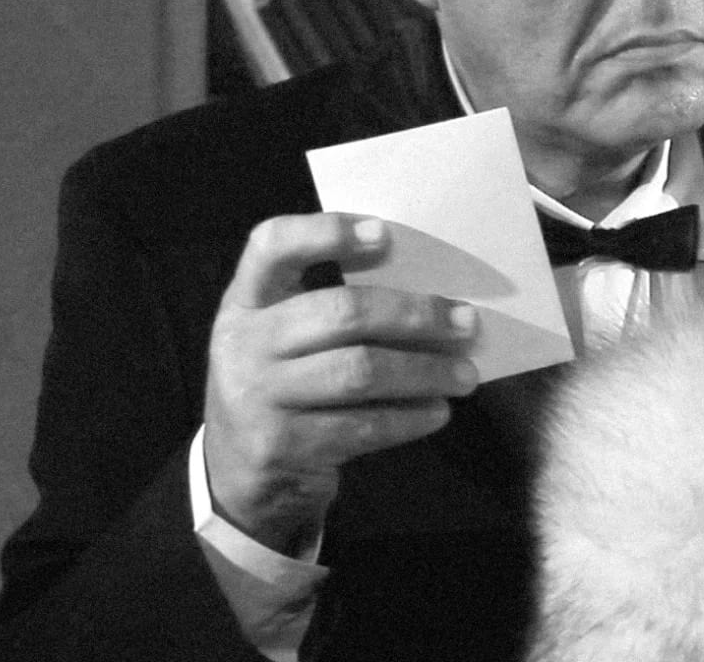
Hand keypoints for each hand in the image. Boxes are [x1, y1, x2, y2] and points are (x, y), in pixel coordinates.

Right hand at [202, 213, 479, 554]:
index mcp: (246, 301)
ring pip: (360, 372)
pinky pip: (362, 425)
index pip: (271, 246)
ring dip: (425, 371)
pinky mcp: (281, 446)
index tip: (384, 233)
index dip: (325, 232)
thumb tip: (431, 296)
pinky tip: (437, 411)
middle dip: (414, 314)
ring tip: (465, 375)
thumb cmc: (283, 385)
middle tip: (466, 321)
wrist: (237, 471)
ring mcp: (257, 398)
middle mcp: (243, 344)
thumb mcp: (284, 337)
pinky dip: (410, 417)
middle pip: (341, 312)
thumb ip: (331, 306)